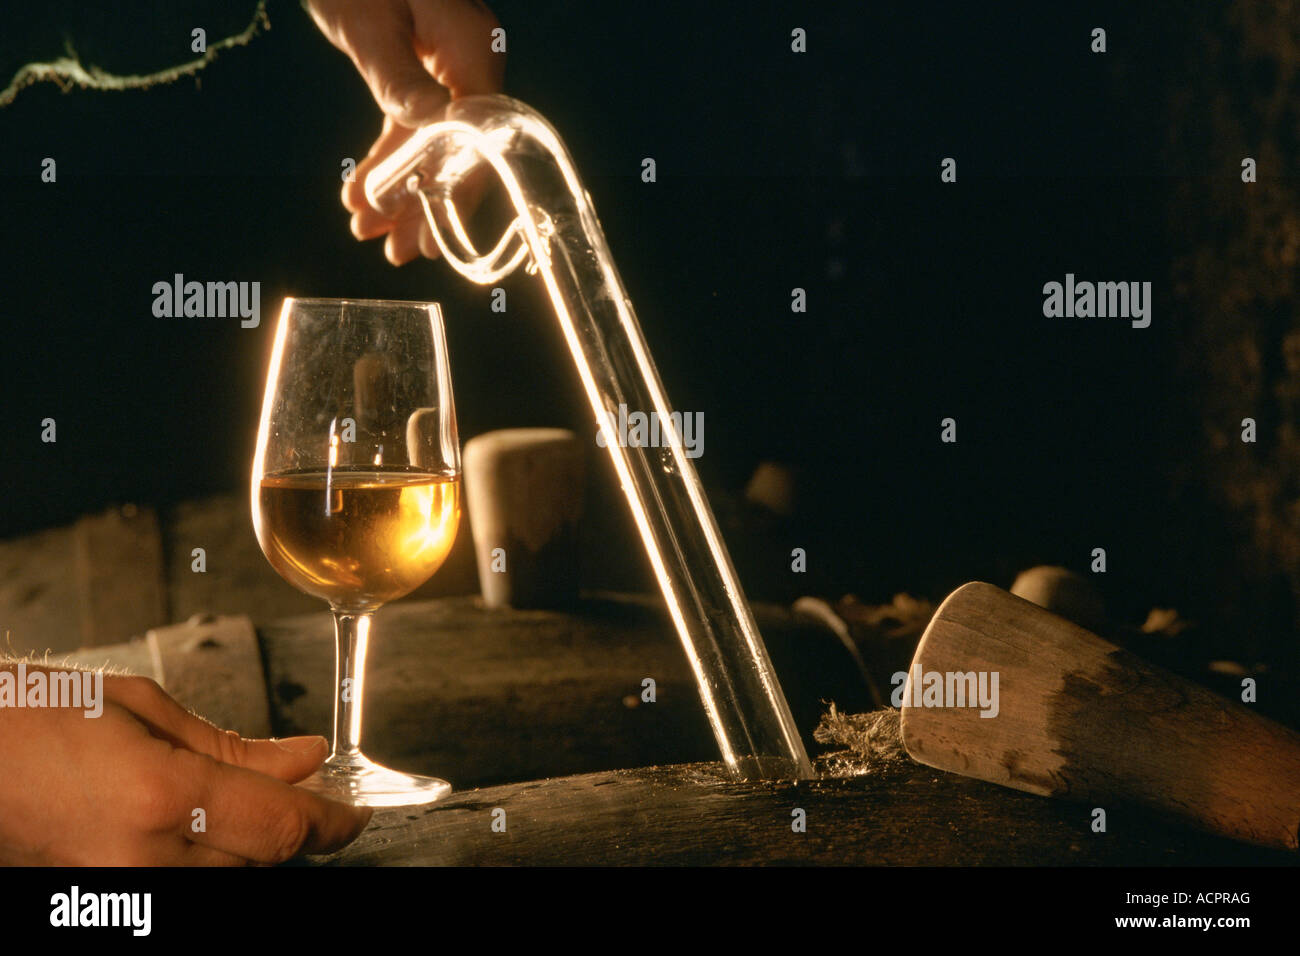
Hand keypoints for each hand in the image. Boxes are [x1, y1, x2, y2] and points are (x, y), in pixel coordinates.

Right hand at [0, 668, 370, 864]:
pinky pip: (187, 882)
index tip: (357, 809)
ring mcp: (122, 888)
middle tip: (305, 787)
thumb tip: (304, 759)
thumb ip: (234, 745)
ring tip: (234, 795)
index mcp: (161, 796)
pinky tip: (202, 819)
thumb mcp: (143, 707)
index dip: (335, 820)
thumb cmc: (27, 718)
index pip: (284, 826)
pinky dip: (211, 852)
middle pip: (265, 857)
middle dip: (293, 822)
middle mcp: (145, 856)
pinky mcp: (108, 899)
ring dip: (250, 839)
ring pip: (230, 875)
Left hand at [307, 0, 504, 263]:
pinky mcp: (422, 70)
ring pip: (432, 146)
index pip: (477, 138)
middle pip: (459, 151)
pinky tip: (362, 192)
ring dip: (399, 191)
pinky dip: (388, 159)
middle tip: (398, 253)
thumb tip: (433, 126)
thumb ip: (400, 78)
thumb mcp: (369, 25)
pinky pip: (411, 126)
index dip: (457, 191)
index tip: (433, 235)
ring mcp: (448, 68)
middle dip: (425, 205)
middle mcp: (470, 63)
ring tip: (367, 230)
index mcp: (472, 48)